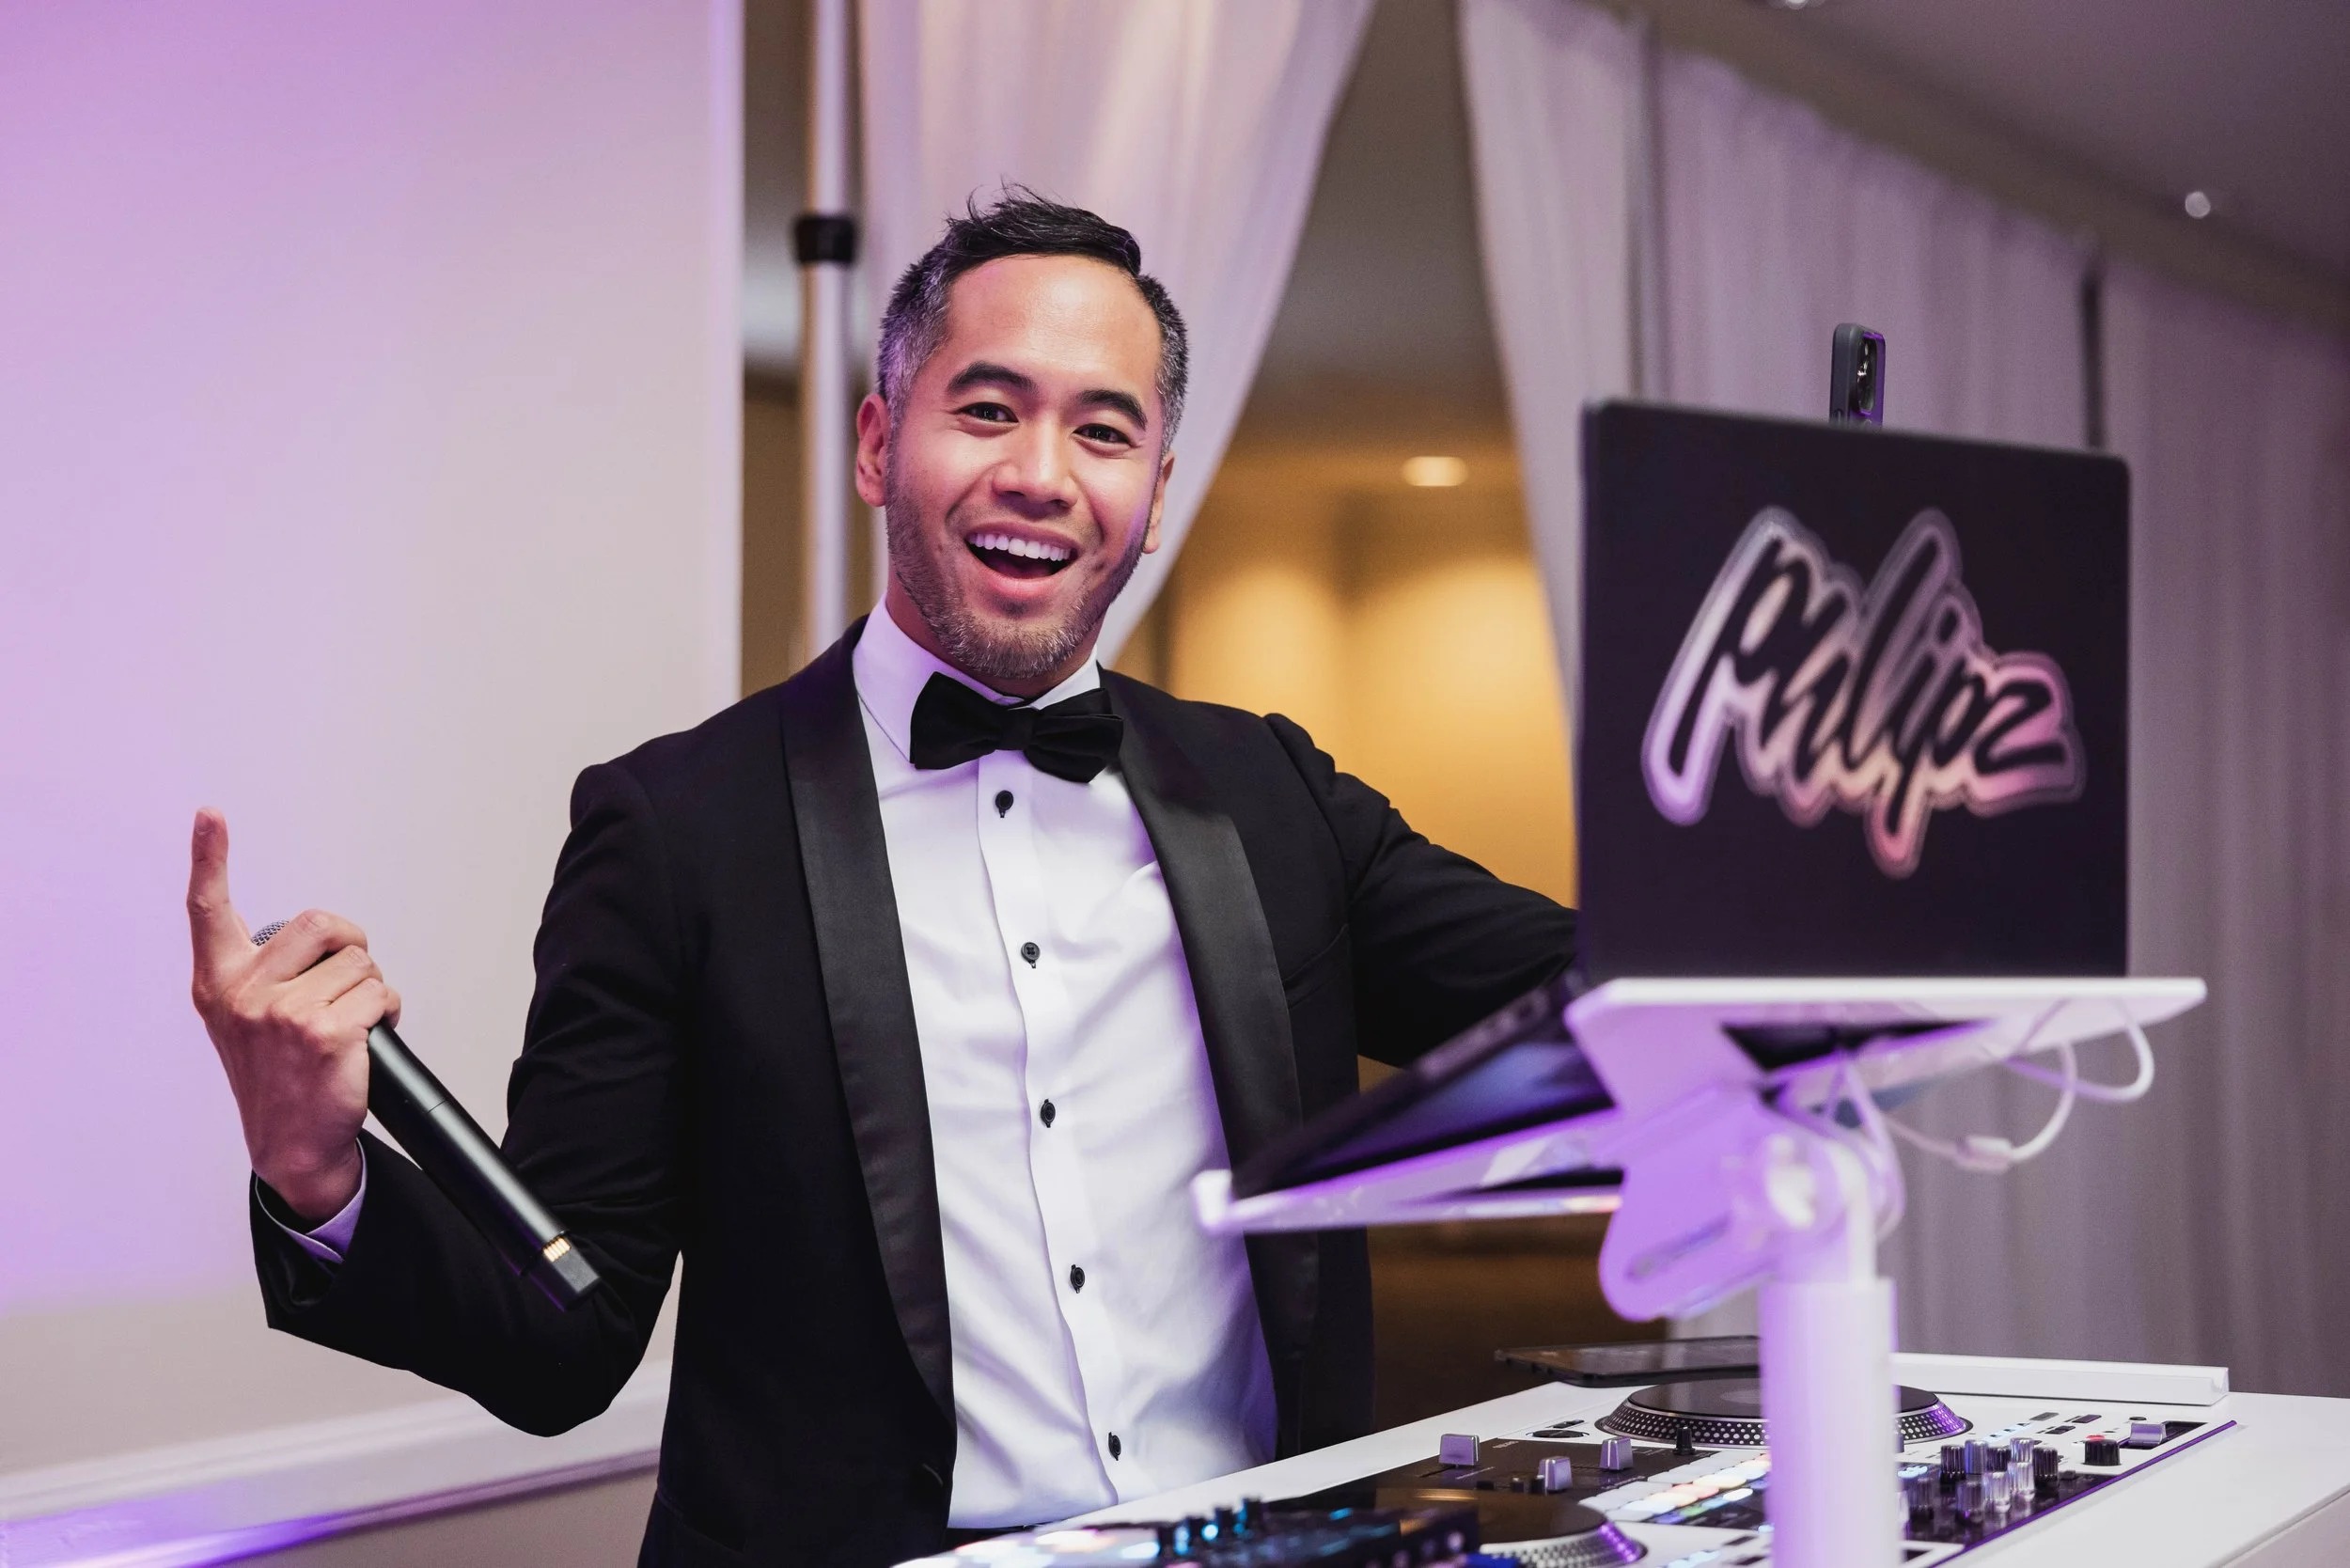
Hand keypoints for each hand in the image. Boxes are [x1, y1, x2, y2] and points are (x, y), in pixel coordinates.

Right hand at [186, 809, 398, 1222]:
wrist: (293, 1144)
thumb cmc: (280, 1076)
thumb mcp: (247, 1020)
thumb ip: (264, 974)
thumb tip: (318, 938)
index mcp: (219, 983)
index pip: (208, 911)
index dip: (208, 858)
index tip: (210, 815)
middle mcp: (243, 994)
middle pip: (322, 924)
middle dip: (352, 945)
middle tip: (348, 980)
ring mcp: (281, 1013)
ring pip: (360, 962)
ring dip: (370, 988)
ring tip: (348, 1025)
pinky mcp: (323, 1032)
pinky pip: (381, 993)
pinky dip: (388, 1012)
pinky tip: (365, 1042)